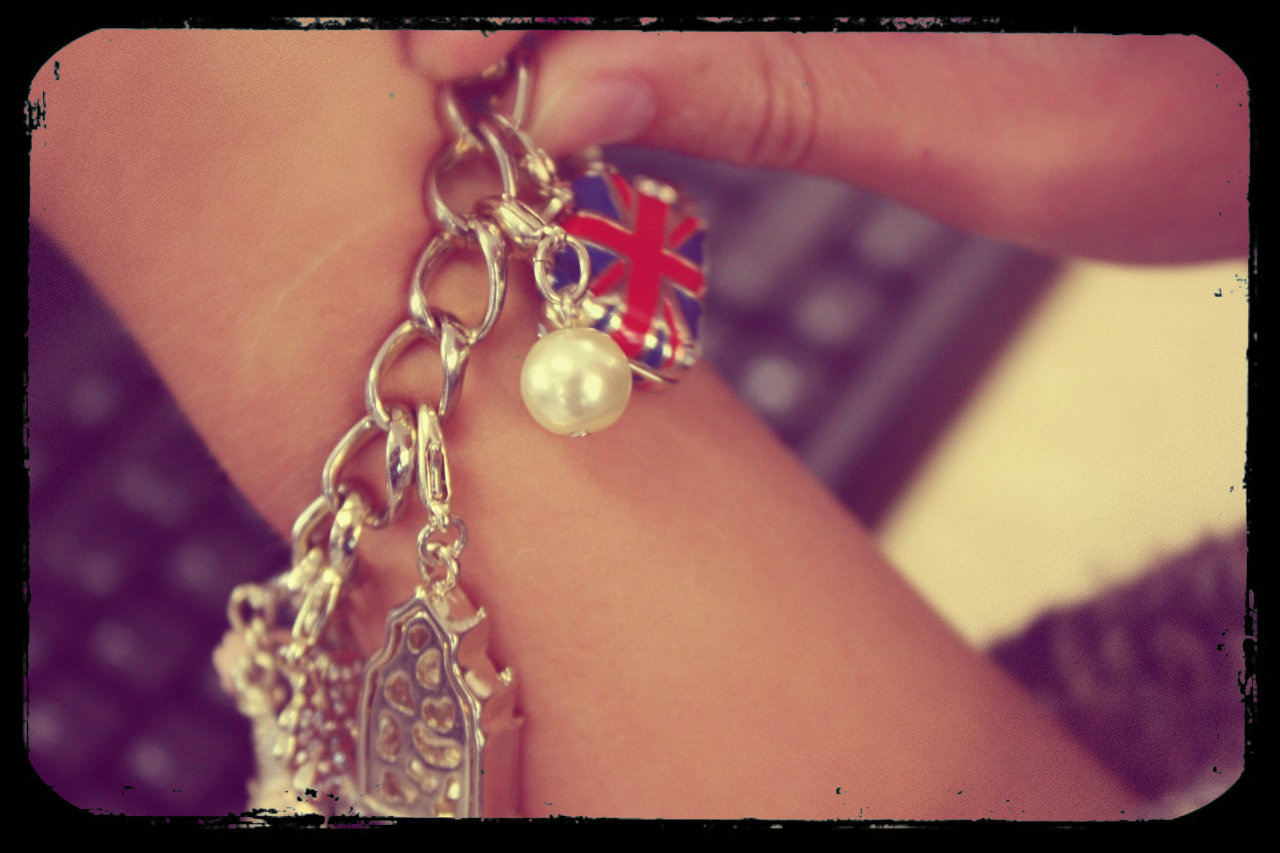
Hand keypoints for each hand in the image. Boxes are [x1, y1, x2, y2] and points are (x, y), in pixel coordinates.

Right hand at [408, 30, 1248, 262]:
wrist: (1272, 111)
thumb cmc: (1199, 130)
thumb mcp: (982, 139)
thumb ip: (767, 96)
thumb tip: (563, 97)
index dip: (525, 1)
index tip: (449, 59)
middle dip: (541, 12)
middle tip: (458, 70)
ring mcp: (841, 3)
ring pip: (686, 7)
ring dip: (590, 29)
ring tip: (520, 83)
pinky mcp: (852, 16)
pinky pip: (736, 29)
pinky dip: (658, 46)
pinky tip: (611, 76)